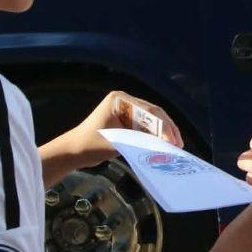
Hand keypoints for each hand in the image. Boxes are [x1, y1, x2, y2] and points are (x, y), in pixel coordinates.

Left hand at [65, 91, 182, 167]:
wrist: (72, 152)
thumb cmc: (89, 145)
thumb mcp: (117, 143)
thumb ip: (140, 141)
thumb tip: (164, 145)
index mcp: (120, 100)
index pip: (149, 111)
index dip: (164, 126)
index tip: (173, 141)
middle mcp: (125, 101)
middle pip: (154, 113)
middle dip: (168, 129)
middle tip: (179, 144)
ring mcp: (127, 110)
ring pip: (153, 120)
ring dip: (164, 133)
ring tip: (176, 146)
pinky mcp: (127, 121)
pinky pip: (146, 127)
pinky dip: (156, 136)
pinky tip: (165, 145)